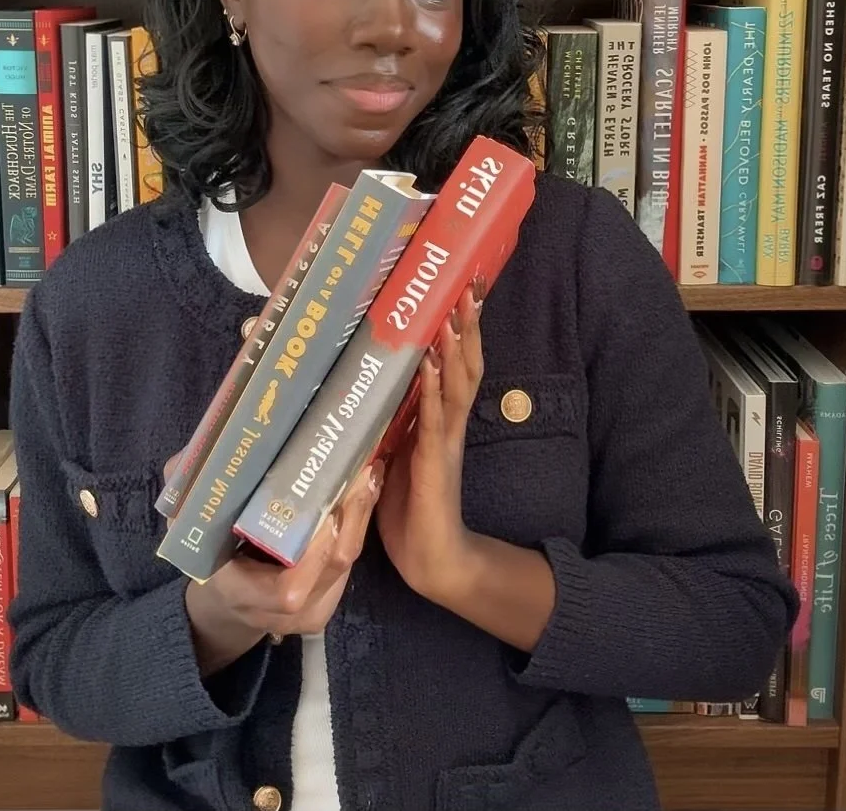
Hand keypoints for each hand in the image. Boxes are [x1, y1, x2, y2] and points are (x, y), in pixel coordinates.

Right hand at [170, 455, 380, 676]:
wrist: (226, 605)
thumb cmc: (209, 557)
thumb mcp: (188, 527)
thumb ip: (189, 492)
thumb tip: (192, 456)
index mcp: (243, 594)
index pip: (288, 590)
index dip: (313, 554)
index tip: (326, 508)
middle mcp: (283, 612)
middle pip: (332, 566)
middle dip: (350, 514)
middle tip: (359, 467)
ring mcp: (311, 611)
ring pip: (348, 562)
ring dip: (361, 512)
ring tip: (369, 467)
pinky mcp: (329, 600)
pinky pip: (351, 561)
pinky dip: (360, 522)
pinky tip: (367, 486)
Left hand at [375, 283, 484, 603]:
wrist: (433, 561)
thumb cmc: (411, 508)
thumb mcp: (397, 450)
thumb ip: (395, 418)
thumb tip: (375, 380)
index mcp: (440, 419)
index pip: (457, 363)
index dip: (462, 328)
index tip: (463, 290)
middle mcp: (448, 424)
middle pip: (466, 364)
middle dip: (468, 324)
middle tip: (470, 284)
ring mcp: (444, 443)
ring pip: (456, 384)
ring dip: (455, 347)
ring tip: (454, 311)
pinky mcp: (433, 465)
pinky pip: (433, 421)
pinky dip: (432, 389)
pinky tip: (430, 364)